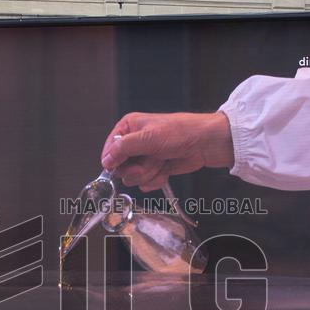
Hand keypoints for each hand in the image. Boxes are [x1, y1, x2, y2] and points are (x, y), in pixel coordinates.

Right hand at [100, 112, 234, 191]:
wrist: (204, 143)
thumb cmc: (179, 132)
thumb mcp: (147, 138)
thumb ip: (122, 148)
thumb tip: (105, 160)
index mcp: (128, 127)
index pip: (109, 148)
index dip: (114, 160)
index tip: (122, 164)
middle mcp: (134, 142)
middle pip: (120, 167)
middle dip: (136, 168)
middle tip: (150, 160)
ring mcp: (144, 157)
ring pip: (133, 177)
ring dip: (149, 172)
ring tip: (162, 160)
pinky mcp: (155, 169)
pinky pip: (145, 183)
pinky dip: (156, 179)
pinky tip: (166, 169)